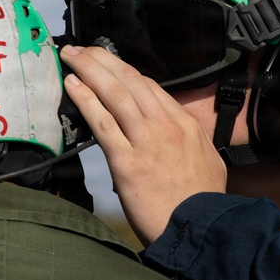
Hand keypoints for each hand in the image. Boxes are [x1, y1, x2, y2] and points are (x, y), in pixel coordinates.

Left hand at [59, 45, 226, 245]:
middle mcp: (166, 126)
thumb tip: (176, 134)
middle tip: (81, 49)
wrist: (202, 230)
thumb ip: (189, 142)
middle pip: (130, 81)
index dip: (123, 71)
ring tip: (71, 57)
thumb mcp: (208, 161)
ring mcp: (147, 142)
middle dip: (102, 60)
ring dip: (90, 70)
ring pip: (115, 93)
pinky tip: (72, 85)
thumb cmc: (202, 203)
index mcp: (184, 124)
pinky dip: (86, 100)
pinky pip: (103, 123)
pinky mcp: (128, 162)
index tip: (106, 64)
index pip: (150, 86)